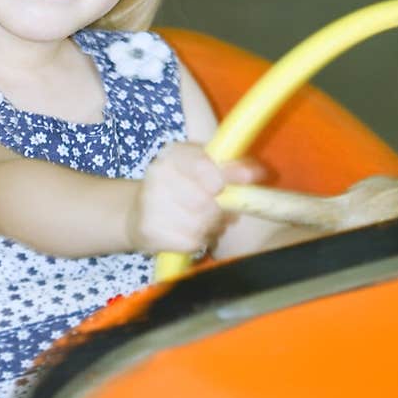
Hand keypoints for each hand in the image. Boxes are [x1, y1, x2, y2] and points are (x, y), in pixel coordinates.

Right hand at [127, 144, 265, 254]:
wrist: (138, 212)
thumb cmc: (179, 187)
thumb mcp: (201, 166)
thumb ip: (231, 166)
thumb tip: (258, 173)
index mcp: (174, 155)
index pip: (206, 167)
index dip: (229, 177)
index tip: (247, 179)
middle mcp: (159, 175)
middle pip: (207, 201)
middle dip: (220, 210)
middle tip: (220, 211)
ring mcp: (151, 203)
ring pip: (201, 224)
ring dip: (211, 227)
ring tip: (205, 223)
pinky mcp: (150, 231)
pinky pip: (192, 242)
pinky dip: (198, 241)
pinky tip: (190, 233)